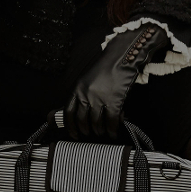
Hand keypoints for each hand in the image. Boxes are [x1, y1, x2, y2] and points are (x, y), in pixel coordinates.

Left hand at [64, 24, 169, 140]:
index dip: (70, 126)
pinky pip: (111, 122)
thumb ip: (81, 94)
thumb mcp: (86, 79)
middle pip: (82, 121)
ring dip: (99, 131)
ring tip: (102, 133)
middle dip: (85, 131)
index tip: (74, 133)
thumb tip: (80, 112)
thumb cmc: (106, 67)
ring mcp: (100, 99)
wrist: (121, 57)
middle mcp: (86, 95)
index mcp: (77, 89)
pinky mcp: (114, 102)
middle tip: (89, 135)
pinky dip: (112, 130)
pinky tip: (113, 132)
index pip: (68, 112)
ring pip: (96, 124)